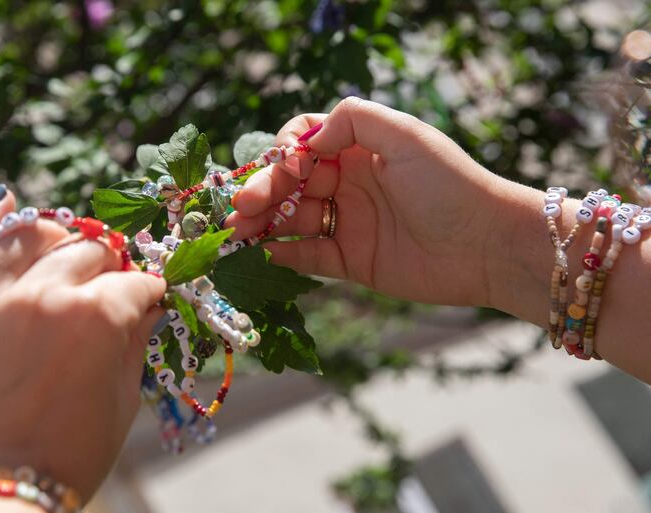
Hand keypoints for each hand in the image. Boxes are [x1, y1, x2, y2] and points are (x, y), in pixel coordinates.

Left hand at [0, 186, 165, 498]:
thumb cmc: (71, 453)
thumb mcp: (122, 400)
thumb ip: (136, 341)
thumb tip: (148, 307)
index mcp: (97, 318)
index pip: (136, 282)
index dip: (150, 291)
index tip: (152, 298)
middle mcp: (46, 295)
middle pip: (91, 250)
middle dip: (111, 266)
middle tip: (113, 285)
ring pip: (33, 234)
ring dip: (60, 237)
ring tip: (66, 252)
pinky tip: (6, 202)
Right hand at [226, 97, 514, 306]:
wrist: (487, 245)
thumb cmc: (450, 184)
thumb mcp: (405, 135)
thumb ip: (353, 120)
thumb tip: (307, 140)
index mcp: (360, 150)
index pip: (304, 143)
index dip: (285, 152)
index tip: (283, 165)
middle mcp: (349, 184)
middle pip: (290, 184)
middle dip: (263, 192)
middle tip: (241, 208)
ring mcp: (349, 223)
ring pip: (293, 220)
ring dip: (263, 224)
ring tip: (237, 233)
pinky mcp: (352, 261)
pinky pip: (309, 255)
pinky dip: (285, 253)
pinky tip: (266, 251)